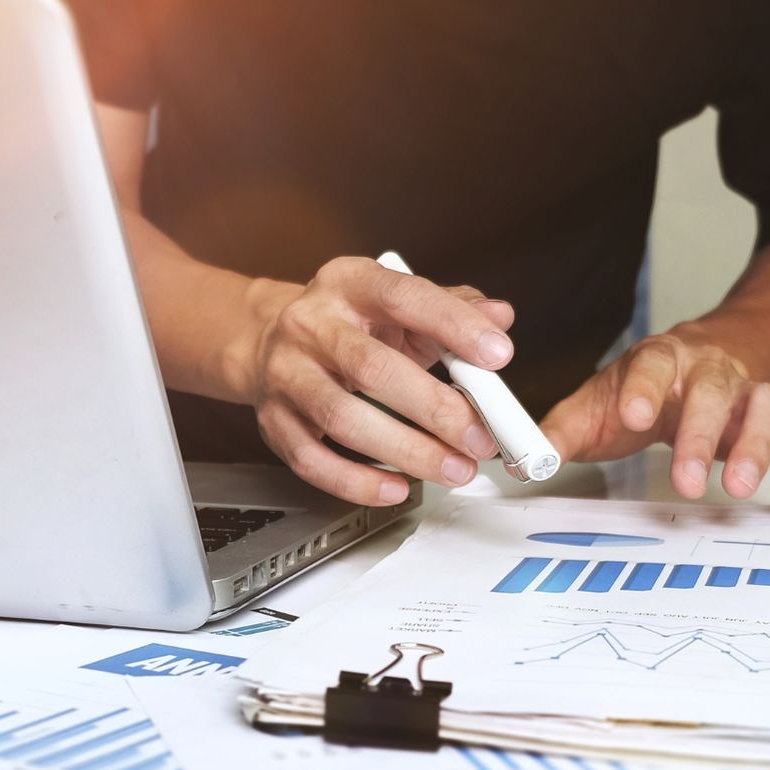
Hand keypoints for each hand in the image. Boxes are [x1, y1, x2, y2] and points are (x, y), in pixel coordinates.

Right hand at [234, 256, 515, 504]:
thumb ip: (451, 309)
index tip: (498, 355)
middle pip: (371, 368)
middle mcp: (310, 324)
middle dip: (435, 409)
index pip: (403, 297)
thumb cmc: (349, 326)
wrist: (269, 342)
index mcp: (349, 283)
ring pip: (342, 419)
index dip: (453, 325)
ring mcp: (286, 374)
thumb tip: (499, 318)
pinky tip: (396, 487)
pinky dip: (357, 481)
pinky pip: (312, 460)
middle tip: (480, 439)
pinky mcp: (273, 421)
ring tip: (452, 469)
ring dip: (406, 451)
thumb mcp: (397, 305)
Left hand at [539, 332, 769, 498]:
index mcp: (657, 360)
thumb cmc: (643, 389)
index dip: (644, 389)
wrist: (702, 357)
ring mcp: (745, 390)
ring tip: (741, 487)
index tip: (633, 418)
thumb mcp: (596, 405)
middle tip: (687, 481)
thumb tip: (521, 460)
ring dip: (756, 445)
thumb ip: (560, 433)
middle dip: (700, 436)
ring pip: (763, 405)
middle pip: (711, 391)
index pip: (651, 364)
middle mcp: (707, 370)